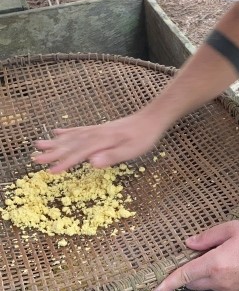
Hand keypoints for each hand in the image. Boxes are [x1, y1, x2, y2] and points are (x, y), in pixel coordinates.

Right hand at [33, 112, 165, 172]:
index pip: (79, 154)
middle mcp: (96, 134)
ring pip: (72, 136)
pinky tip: (57, 132)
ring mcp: (97, 130)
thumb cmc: (144, 137)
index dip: (64, 163)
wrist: (152, 118)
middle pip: (71, 144)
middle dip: (52, 152)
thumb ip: (112, 156)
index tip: (49, 172)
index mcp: (102, 141)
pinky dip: (67, 132)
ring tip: (37, 145)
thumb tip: (91, 163)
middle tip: (33, 159)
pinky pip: (79, 130)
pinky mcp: (100, 128)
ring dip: (55, 142)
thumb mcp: (132, 150)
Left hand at [152, 221, 238, 290]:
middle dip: (190, 273)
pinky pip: (224, 288)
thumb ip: (208, 236)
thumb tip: (190, 244)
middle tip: (200, 257)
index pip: (184, 276)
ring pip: (209, 285)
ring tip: (228, 257)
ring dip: (208, 275)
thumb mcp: (234, 228)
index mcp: (215, 263)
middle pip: (194, 282)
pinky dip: (223, 278)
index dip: (167, 284)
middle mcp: (220, 281)